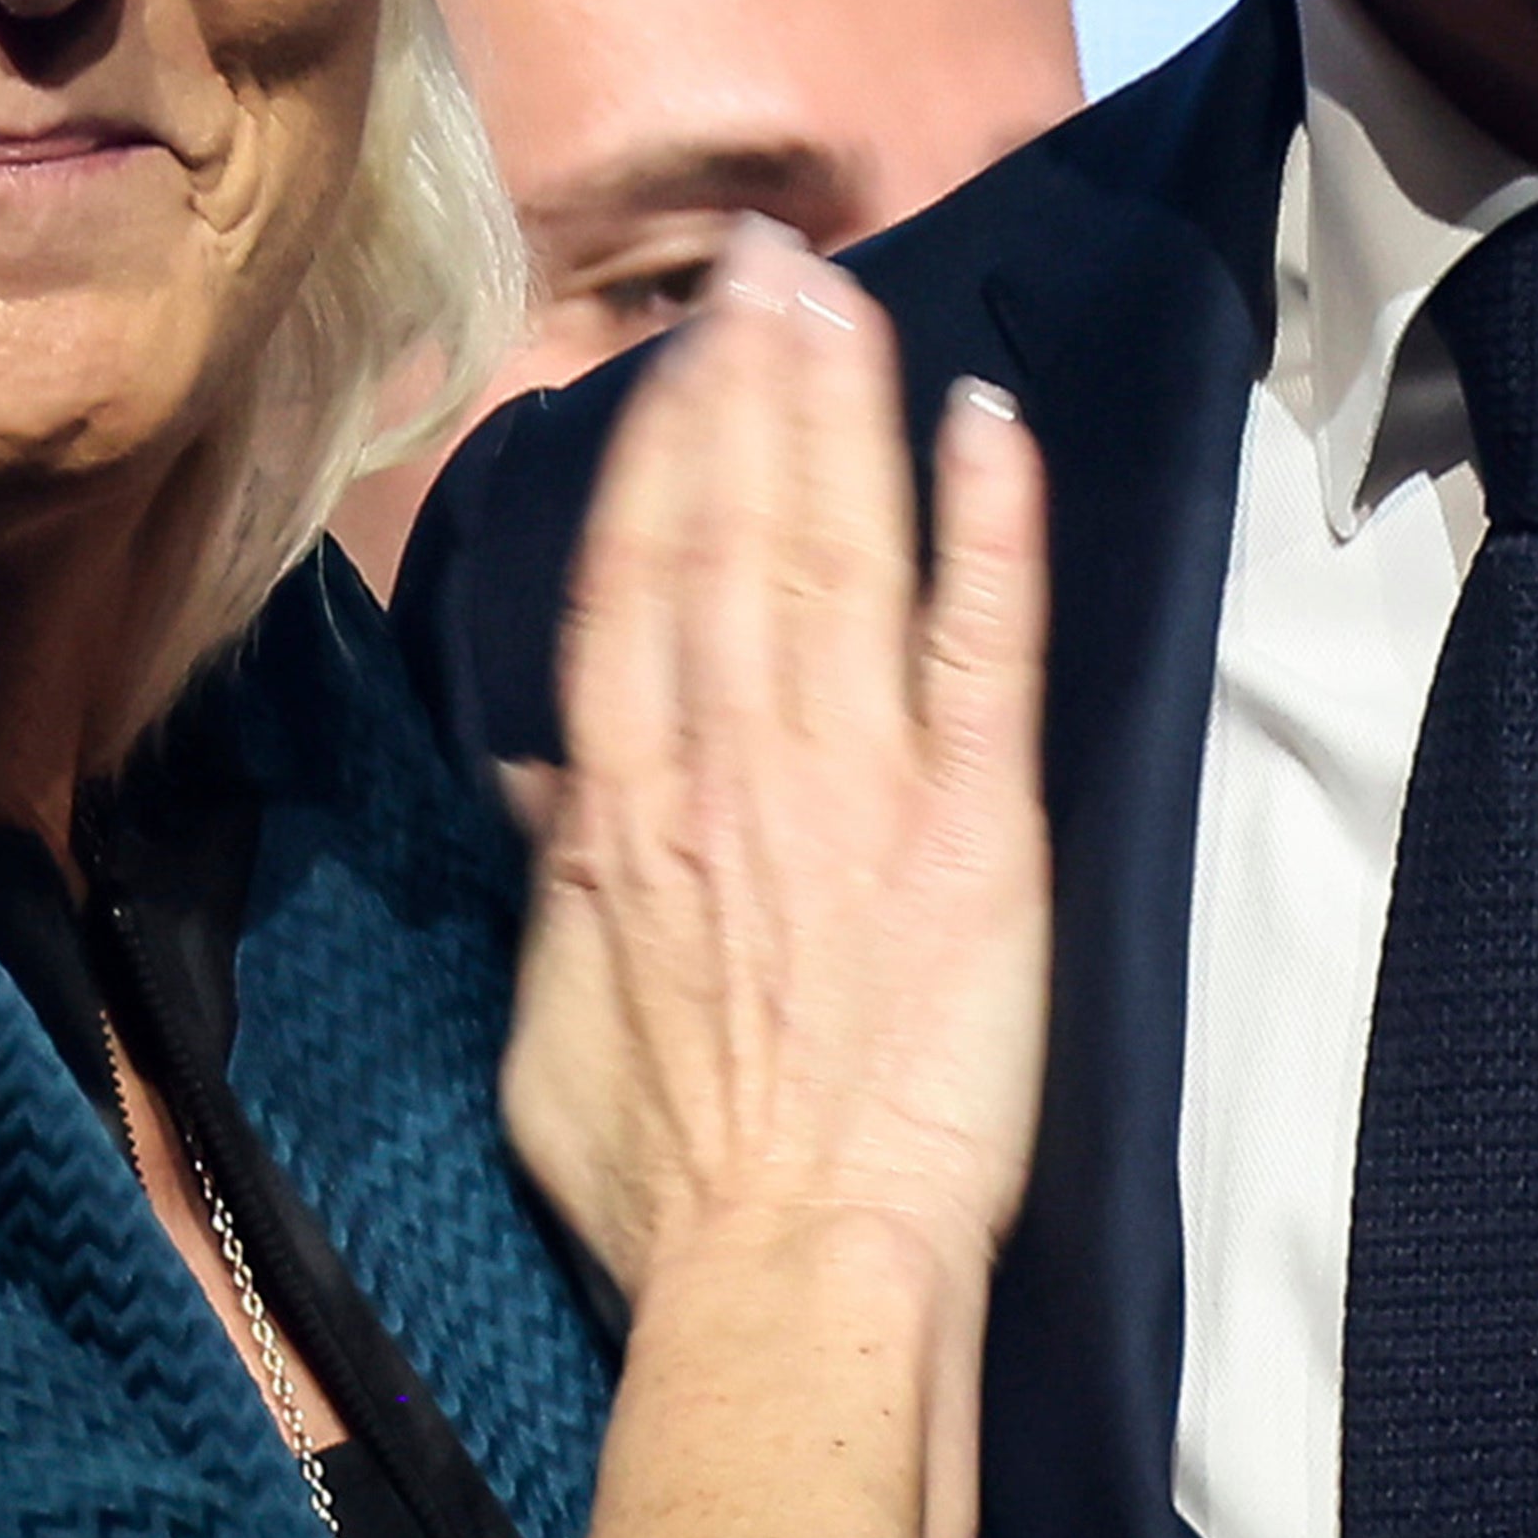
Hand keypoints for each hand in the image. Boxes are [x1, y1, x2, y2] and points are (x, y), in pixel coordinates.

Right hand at [503, 225, 1049, 1307]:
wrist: (793, 1275)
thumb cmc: (667, 1187)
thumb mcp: (550, 1032)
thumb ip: (558, 888)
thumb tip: (553, 785)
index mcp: (623, 810)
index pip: (634, 582)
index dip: (657, 450)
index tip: (678, 352)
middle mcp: (728, 765)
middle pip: (731, 532)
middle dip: (745, 384)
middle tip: (764, 262)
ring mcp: (854, 785)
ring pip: (836, 555)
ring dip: (838, 412)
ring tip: (839, 295)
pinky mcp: (975, 827)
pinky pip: (979, 648)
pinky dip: (985, 529)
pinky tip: (987, 423)